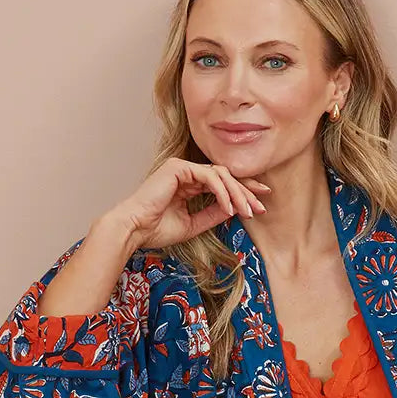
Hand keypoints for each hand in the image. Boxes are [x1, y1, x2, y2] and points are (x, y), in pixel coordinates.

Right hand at [112, 157, 270, 249]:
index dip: (243, 191)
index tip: (260, 203)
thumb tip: (234, 210)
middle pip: (225, 176)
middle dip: (246, 191)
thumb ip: (213, 215)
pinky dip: (222, 192)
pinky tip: (230, 208)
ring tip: (248, 211)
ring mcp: (182, 167)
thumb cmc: (156, 229)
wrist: (135, 230)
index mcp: (189, 183)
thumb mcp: (193, 224)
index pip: (221, 183)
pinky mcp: (179, 168)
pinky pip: (209, 176)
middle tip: (262, 206)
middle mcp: (186, 172)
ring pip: (220, 175)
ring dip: (237, 193)